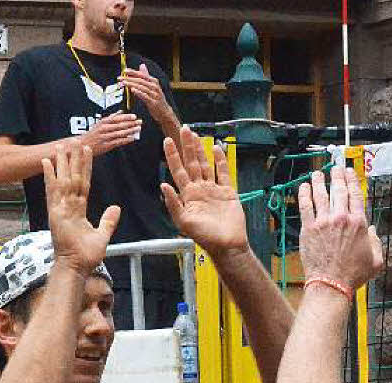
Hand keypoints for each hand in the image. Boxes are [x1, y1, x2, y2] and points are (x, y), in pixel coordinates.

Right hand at [42, 145, 120, 275]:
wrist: (76, 267)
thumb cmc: (86, 255)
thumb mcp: (102, 235)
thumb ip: (108, 221)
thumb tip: (116, 207)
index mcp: (78, 210)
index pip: (83, 184)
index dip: (85, 168)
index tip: (86, 152)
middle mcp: (68, 206)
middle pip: (72, 178)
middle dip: (73, 160)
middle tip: (73, 141)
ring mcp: (60, 209)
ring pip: (63, 180)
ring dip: (62, 163)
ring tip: (62, 146)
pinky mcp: (55, 213)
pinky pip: (53, 191)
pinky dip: (50, 176)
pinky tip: (47, 163)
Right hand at [75, 112, 141, 156]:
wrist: (83, 145)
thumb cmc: (93, 134)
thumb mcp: (100, 123)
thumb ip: (111, 117)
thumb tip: (120, 112)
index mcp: (103, 122)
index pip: (117, 118)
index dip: (126, 117)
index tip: (134, 116)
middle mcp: (104, 129)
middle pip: (120, 125)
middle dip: (131, 123)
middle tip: (140, 122)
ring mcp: (105, 137)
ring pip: (120, 133)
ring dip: (130, 131)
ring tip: (138, 129)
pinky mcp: (106, 145)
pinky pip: (118, 142)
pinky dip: (126, 140)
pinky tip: (132, 138)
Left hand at [120, 65, 175, 122]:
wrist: (164, 113)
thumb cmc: (156, 99)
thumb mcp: (152, 86)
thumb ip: (146, 76)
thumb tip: (142, 65)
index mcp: (154, 81)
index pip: (142, 75)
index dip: (133, 72)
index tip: (124, 71)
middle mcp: (155, 87)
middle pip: (140, 80)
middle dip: (129, 79)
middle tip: (120, 78)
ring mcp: (155, 95)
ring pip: (142, 88)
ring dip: (132, 85)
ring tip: (124, 83)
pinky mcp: (154, 103)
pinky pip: (145, 97)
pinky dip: (139, 93)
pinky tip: (132, 90)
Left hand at [160, 126, 247, 256]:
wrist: (227, 245)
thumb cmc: (205, 237)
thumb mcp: (183, 222)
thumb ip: (173, 203)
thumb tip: (163, 184)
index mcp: (187, 195)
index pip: (177, 170)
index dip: (172, 156)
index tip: (166, 141)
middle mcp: (199, 189)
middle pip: (191, 163)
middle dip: (187, 146)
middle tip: (183, 129)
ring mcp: (213, 189)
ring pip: (205, 165)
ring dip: (200, 150)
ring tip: (196, 135)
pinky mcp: (227, 192)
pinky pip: (222, 173)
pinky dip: (220, 160)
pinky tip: (216, 149)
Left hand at [298, 165, 382, 291]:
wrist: (331, 284)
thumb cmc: (354, 275)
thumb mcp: (376, 261)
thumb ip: (376, 243)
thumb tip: (373, 231)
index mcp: (359, 223)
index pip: (356, 194)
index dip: (352, 180)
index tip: (350, 172)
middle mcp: (341, 218)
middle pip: (339, 190)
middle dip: (337, 175)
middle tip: (335, 168)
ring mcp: (323, 222)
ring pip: (320, 194)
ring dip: (319, 181)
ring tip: (317, 174)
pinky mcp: (309, 228)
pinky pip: (305, 206)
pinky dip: (304, 194)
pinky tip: (303, 187)